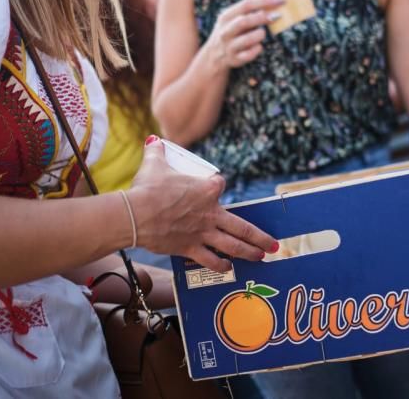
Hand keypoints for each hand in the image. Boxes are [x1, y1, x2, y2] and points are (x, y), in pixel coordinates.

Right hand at [128, 140, 277, 272]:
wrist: (135, 214)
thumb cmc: (147, 188)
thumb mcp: (154, 164)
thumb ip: (156, 151)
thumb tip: (153, 140)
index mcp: (206, 190)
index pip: (220, 184)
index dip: (218, 185)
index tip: (215, 186)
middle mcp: (210, 212)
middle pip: (242, 226)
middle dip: (260, 237)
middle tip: (273, 244)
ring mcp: (202, 232)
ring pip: (232, 245)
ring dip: (249, 252)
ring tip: (261, 257)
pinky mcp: (190, 248)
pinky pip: (210, 259)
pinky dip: (220, 265)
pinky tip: (228, 268)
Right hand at [205, 0, 284, 69]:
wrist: (213, 56)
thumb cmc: (231, 33)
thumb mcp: (233, 19)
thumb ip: (249, 12)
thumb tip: (274, 4)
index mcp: (226, 17)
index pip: (246, 5)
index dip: (264, 2)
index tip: (280, 1)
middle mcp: (225, 31)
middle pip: (244, 21)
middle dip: (262, 17)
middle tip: (277, 16)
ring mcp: (229, 46)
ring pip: (248, 39)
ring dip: (259, 34)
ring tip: (261, 33)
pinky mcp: (234, 59)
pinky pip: (249, 55)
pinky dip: (257, 49)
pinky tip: (258, 46)